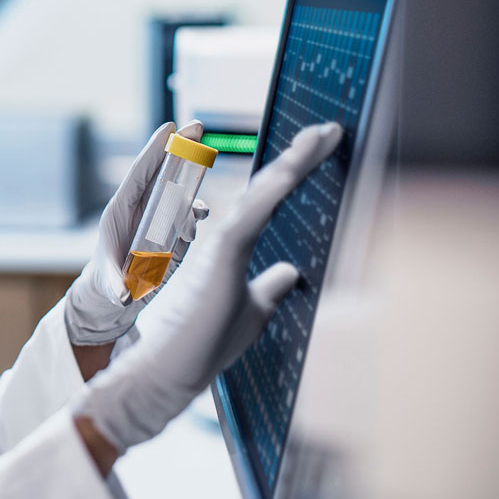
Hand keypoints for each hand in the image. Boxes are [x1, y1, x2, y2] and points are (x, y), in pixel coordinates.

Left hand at [64, 121, 209, 345]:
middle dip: (179, 148)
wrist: (115, 297)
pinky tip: (201, 218)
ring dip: (192, 187)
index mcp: (120, 211)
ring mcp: (158, 218)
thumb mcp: (108, 285)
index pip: (138, 174)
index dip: (153, 150)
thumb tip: (124, 296)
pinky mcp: (173, 232)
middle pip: (162, 172)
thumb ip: (115, 287)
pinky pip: (189, 215)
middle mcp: (141, 209)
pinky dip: (197, 214)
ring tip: (198, 207)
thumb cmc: (105, 284)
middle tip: (198, 125)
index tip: (169, 127)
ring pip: (179, 192)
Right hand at [73, 122, 343, 450]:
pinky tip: (296, 165)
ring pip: (263, 193)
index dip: (295, 176)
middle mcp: (226, 239)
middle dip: (300, 158)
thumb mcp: (251, 311)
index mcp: (233, 250)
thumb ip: (269, 288)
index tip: (322, 150)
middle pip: (268, 190)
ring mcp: (222, 243)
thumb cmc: (202, 345)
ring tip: (322, 135)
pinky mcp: (221, 253)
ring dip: (295, 163)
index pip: (268, 204)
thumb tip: (291, 272)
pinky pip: (254, 212)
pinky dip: (276, 187)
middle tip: (329, 130)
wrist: (169, 369)